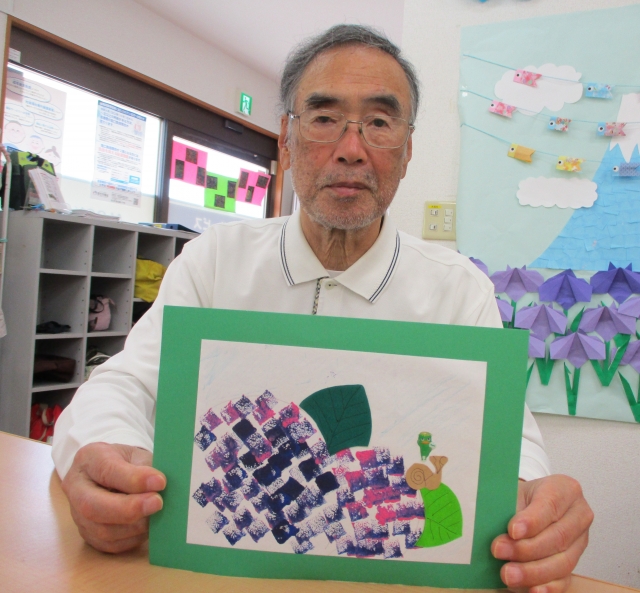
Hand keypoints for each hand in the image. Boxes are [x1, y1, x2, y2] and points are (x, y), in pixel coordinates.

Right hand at [61, 442, 165, 552]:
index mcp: (89, 458)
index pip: (107, 470)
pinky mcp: (88, 535)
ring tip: (157, 515)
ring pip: (101, 530)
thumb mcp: (136, 454)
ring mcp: (78, 515)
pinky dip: (133, 538)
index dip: (134, 479)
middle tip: (158, 503)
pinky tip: (148, 528)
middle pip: (93, 506)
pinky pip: (110, 544)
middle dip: (129, 508)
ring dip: (134, 526)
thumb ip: (146, 467)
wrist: (110, 472)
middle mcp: (77, 488)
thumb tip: (162, 487)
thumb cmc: (126, 461)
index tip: (160, 482)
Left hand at [492, 474, 592, 592]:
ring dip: (533, 571)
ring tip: (508, 574)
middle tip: (498, 551)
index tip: (512, 530)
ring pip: (562, 562)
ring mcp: (580, 542)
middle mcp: (579, 515)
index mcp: (566, 489)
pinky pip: (564, 579)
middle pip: (557, 537)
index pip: (550, 504)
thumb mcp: (514, 490)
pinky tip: (532, 590)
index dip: (532, 520)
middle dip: (526, 548)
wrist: (528, 504)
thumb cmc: (521, 495)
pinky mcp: (575, 563)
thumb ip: (508, 504)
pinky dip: (547, 587)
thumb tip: (489, 523)